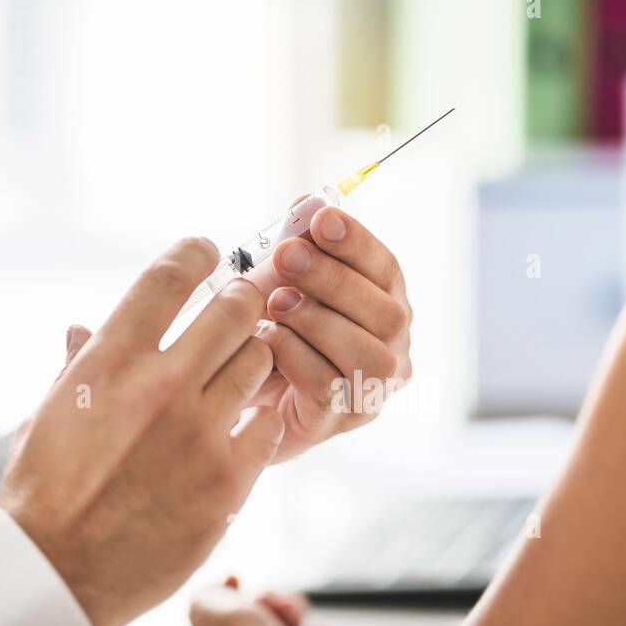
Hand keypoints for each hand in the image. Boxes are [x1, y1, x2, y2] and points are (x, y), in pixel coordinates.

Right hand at [0, 238, 284, 625]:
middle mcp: (160, 385)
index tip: (208, 251)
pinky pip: (270, 423)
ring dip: (255, 358)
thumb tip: (83, 328)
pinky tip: (246, 425)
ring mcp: (201, 432)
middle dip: (243, 300)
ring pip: (260, 361)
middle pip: (234, 308)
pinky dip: (262, 418)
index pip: (168, 277)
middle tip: (241, 308)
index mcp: (110, 360)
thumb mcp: (48, 414)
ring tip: (243, 370)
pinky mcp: (231, 480)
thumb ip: (79, 365)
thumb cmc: (45, 491)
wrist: (57, 573)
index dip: (197, 253)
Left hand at [242, 206, 411, 462]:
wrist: (232, 399)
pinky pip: (329, 388)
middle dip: (334, 280)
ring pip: (366, 355)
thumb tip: (308, 201)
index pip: (387, 271)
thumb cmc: (267, 333)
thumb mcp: (280, 282)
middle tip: (287, 256)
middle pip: (386, 314)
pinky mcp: (338, 423)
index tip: (321, 218)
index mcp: (385, 308)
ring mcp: (371, 393)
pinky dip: (297, 356)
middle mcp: (393, 352)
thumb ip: (299, 246)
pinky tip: (267, 340)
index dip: (358, 242)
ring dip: (318, 320)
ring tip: (276, 302)